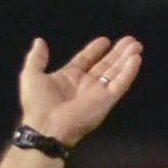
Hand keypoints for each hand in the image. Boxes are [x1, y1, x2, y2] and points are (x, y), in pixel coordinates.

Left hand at [18, 34, 142, 148]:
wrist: (46, 127)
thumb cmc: (37, 104)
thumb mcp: (31, 75)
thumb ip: (37, 58)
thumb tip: (39, 41)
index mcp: (69, 78)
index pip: (86, 61)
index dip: (95, 50)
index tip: (104, 40)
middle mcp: (85, 85)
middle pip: (105, 65)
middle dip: (117, 53)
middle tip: (130, 40)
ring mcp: (97, 93)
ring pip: (116, 72)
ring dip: (126, 58)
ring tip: (136, 45)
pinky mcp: (106, 101)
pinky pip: (121, 84)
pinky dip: (129, 72)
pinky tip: (136, 59)